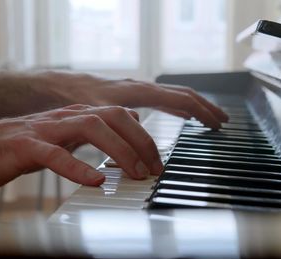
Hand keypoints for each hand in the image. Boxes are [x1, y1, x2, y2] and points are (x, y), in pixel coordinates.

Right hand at [0, 104, 161, 186]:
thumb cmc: (14, 146)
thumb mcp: (58, 138)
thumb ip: (84, 136)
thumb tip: (114, 140)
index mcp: (72, 116)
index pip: (118, 114)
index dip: (142, 134)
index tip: (156, 159)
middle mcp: (63, 117)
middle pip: (113, 115)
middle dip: (140, 141)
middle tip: (154, 169)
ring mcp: (44, 129)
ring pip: (91, 127)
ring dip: (119, 150)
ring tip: (135, 174)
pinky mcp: (25, 146)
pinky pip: (55, 155)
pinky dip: (78, 168)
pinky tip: (96, 181)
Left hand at [35, 72, 228, 128]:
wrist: (58, 87)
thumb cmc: (75, 99)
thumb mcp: (98, 115)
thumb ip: (119, 129)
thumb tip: (139, 150)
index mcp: (140, 92)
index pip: (181, 99)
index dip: (201, 111)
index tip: (218, 122)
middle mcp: (142, 88)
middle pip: (183, 95)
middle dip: (204, 107)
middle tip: (222, 121)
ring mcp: (138, 91)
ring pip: (174, 95)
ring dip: (193, 107)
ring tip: (208, 118)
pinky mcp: (131, 96)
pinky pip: (162, 99)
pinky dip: (177, 107)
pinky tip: (181, 115)